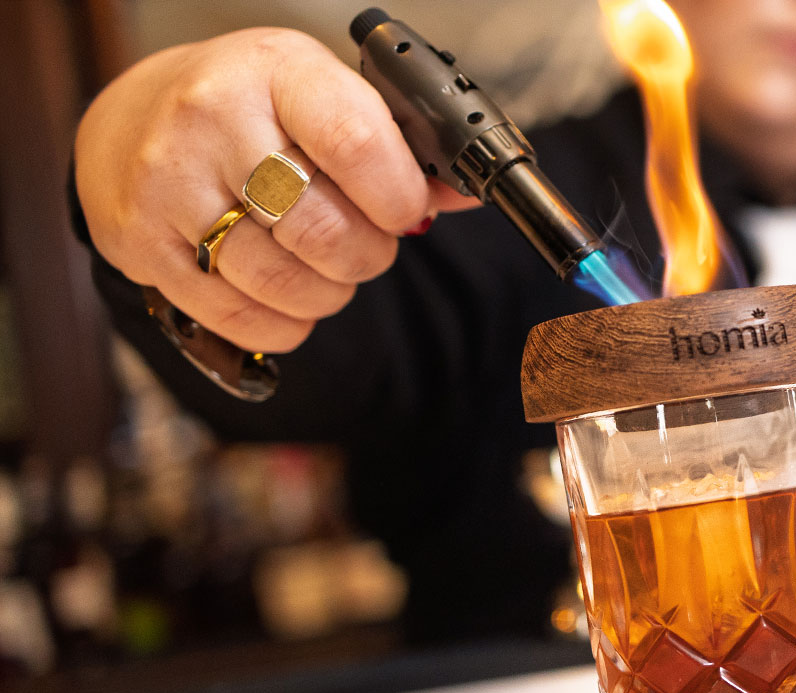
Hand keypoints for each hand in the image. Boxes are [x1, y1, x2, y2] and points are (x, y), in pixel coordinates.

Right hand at [74, 28, 477, 352]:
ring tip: (325, 269)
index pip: (357, 144)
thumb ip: (397, 145)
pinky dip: (283, 322)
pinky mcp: (140, 241)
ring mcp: (169, 182)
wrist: (135, 119)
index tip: (404, 210)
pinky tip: (286, 297)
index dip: (398, 197)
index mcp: (276, 72)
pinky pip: (238, 315)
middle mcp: (212, 119)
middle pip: (324, 230)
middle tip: (365, 246)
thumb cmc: (251, 108)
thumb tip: (465, 193)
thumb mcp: (325, 96)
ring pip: (283, 281)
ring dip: (328, 293)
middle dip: (367, 256)